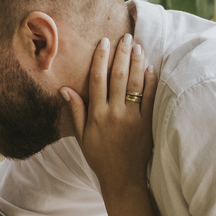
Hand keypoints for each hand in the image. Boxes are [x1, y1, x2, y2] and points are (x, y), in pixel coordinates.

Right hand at [61, 34, 157, 193]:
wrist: (122, 178)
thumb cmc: (100, 157)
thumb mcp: (82, 136)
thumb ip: (75, 111)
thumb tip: (65, 89)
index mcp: (96, 115)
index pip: (98, 80)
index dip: (100, 59)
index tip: (104, 42)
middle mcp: (114, 114)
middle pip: (118, 77)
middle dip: (121, 54)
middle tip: (125, 36)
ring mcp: (132, 118)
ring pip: (134, 84)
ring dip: (137, 63)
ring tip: (138, 46)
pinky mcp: (147, 124)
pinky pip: (149, 98)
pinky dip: (150, 81)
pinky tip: (150, 67)